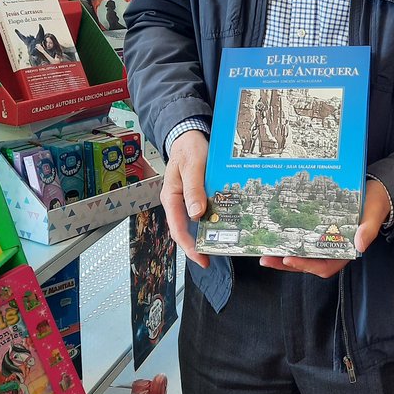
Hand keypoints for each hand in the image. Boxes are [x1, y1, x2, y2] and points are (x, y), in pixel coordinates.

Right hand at [160, 130, 209, 266]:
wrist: (190, 135)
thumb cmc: (188, 148)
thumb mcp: (192, 165)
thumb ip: (193, 188)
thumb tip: (195, 214)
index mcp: (171, 197)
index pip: (177, 228)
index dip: (189, 245)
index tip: (201, 257)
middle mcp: (178, 201)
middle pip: (184, 230)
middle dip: (196, 246)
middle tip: (211, 258)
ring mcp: (187, 200)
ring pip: (194, 223)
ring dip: (204, 235)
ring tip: (219, 246)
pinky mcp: (197, 196)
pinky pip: (203, 212)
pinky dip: (211, 221)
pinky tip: (222, 225)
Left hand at [259, 179, 390, 279]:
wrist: (376, 192)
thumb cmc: (376, 204)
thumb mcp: (374, 213)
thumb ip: (368, 229)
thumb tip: (359, 245)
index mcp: (347, 249)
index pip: (326, 266)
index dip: (307, 266)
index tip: (290, 259)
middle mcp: (334, 248)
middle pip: (309, 263)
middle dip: (287, 263)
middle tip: (267, 259)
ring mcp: (326, 240)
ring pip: (303, 254)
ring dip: (284, 256)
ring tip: (265, 254)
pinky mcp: (320, 230)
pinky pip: (304, 240)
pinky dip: (291, 240)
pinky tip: (277, 237)